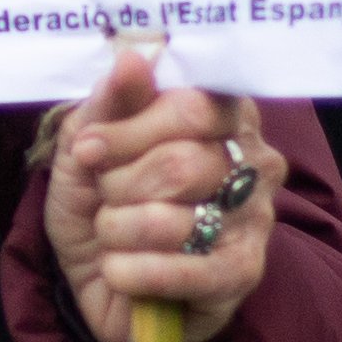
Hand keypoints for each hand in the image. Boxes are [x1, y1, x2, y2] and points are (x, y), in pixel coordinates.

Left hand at [41, 46, 276, 341]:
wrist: (103, 281)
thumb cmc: (102, 204)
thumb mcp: (88, 146)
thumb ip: (111, 102)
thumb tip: (132, 59)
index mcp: (224, 116)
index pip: (193, 107)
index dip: (130, 129)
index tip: (88, 149)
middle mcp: (253, 162)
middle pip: (180, 163)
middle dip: (118, 185)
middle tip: (103, 197)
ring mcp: (254, 220)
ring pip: (172, 220)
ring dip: (118, 231)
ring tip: (113, 237)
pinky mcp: (242, 275)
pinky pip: (184, 273)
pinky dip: (131, 272)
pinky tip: (118, 271)